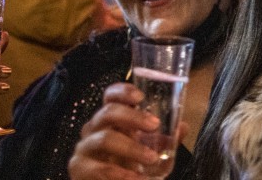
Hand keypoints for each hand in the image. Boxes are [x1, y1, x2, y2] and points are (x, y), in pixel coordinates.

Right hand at [67, 83, 183, 179]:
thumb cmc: (127, 169)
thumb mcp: (149, 154)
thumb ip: (165, 142)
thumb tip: (182, 127)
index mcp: (110, 121)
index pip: (110, 97)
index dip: (122, 91)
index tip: (140, 96)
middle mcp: (94, 130)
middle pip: (107, 112)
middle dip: (132, 117)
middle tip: (154, 126)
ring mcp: (84, 149)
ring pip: (104, 139)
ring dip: (131, 147)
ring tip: (151, 158)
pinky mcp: (79, 170)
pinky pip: (100, 168)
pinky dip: (121, 174)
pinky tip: (136, 179)